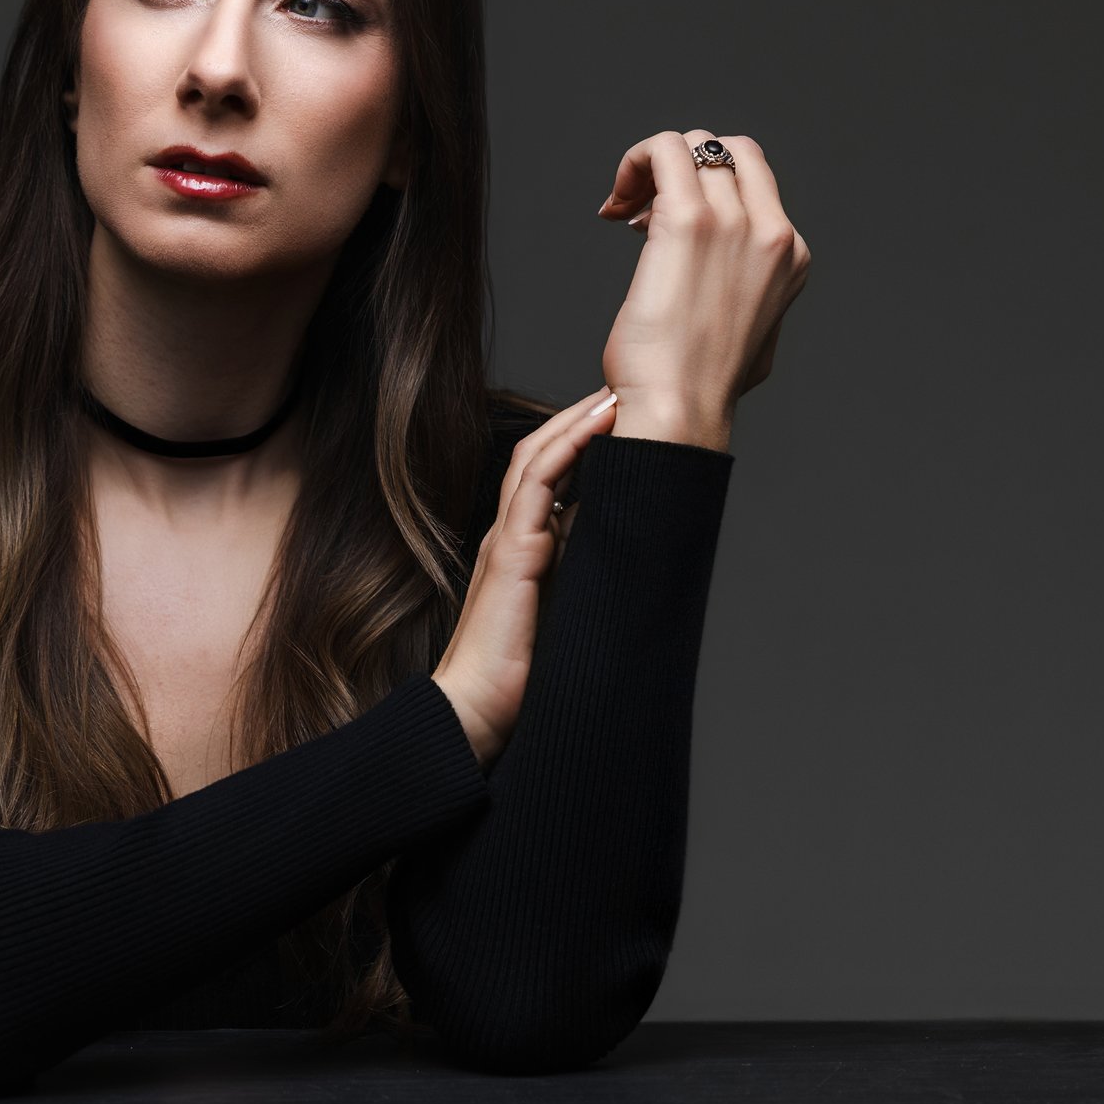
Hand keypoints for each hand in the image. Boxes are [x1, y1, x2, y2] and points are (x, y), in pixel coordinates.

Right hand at [431, 386, 620, 768]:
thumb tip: (627, 560)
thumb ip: (580, 583)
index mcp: (523, 549)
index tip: (622, 418)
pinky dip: (569, 445)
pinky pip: (538, 483)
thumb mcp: (562, 618)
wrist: (476, 716)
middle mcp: (512, 535)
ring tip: (615, 390)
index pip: (551, 476)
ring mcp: (509, 540)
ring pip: (540, 456)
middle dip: (581, 417)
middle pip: (544, 454)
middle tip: (622, 387)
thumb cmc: (517, 682)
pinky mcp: (512, 553)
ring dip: (578, 419)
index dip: (583, 442)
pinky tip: (599, 422)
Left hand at [595, 129, 810, 449]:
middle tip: (639, 210)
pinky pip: (664, 149)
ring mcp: (733, 222)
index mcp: (789, 254)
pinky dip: (635, 161)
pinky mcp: (688, 222)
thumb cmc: (702, 386)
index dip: (703, 186)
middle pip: (724, 152)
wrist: (681, 410)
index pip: (751, 177)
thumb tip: (735, 290)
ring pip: (692, 145)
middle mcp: (770, 232)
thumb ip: (753, 300)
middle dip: (680, 168)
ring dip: (650, 169)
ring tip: (622, 209)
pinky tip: (614, 206)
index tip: (660, 222)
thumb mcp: (755, 339)